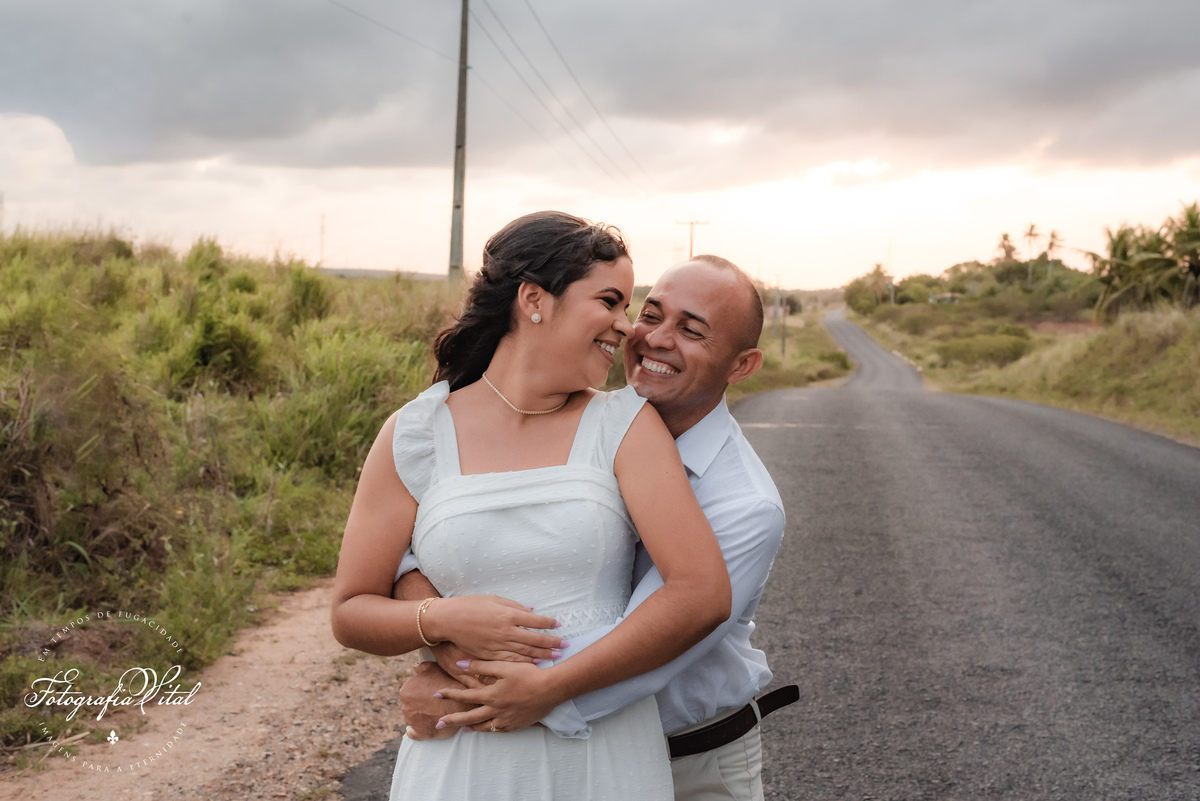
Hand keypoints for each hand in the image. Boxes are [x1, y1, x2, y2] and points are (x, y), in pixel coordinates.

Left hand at [399, 662, 479, 739]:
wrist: (463, 703)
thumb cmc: (449, 683)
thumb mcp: (435, 669)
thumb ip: (422, 667)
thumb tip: (415, 667)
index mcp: (406, 691)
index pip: (409, 693)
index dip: (419, 692)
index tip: (429, 693)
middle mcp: (405, 707)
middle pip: (410, 706)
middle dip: (419, 704)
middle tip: (432, 703)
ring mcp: (412, 722)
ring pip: (412, 718)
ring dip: (420, 716)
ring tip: (433, 712)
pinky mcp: (420, 734)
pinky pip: (413, 733)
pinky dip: (415, 731)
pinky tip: (422, 726)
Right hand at [422, 595, 564, 662]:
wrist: (448, 620)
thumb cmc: (470, 605)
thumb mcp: (494, 600)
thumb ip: (514, 606)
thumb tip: (532, 611)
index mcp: (508, 615)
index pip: (535, 621)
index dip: (549, 623)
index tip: (558, 625)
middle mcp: (506, 631)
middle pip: (534, 639)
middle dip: (551, 643)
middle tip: (565, 645)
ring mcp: (498, 645)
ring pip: (525, 653)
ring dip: (542, 655)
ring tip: (555, 657)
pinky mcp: (490, 655)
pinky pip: (510, 661)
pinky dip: (524, 663)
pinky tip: (534, 665)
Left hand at [435, 659, 566, 732]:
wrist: (550, 689)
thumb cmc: (528, 674)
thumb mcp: (504, 666)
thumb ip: (482, 666)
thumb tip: (460, 665)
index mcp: (491, 695)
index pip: (465, 696)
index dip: (450, 694)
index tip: (437, 695)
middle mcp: (495, 710)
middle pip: (469, 717)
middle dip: (453, 719)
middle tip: (439, 723)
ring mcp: (506, 719)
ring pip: (484, 726)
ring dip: (471, 727)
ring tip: (462, 729)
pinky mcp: (516, 724)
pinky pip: (499, 730)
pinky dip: (490, 729)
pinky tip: (488, 728)